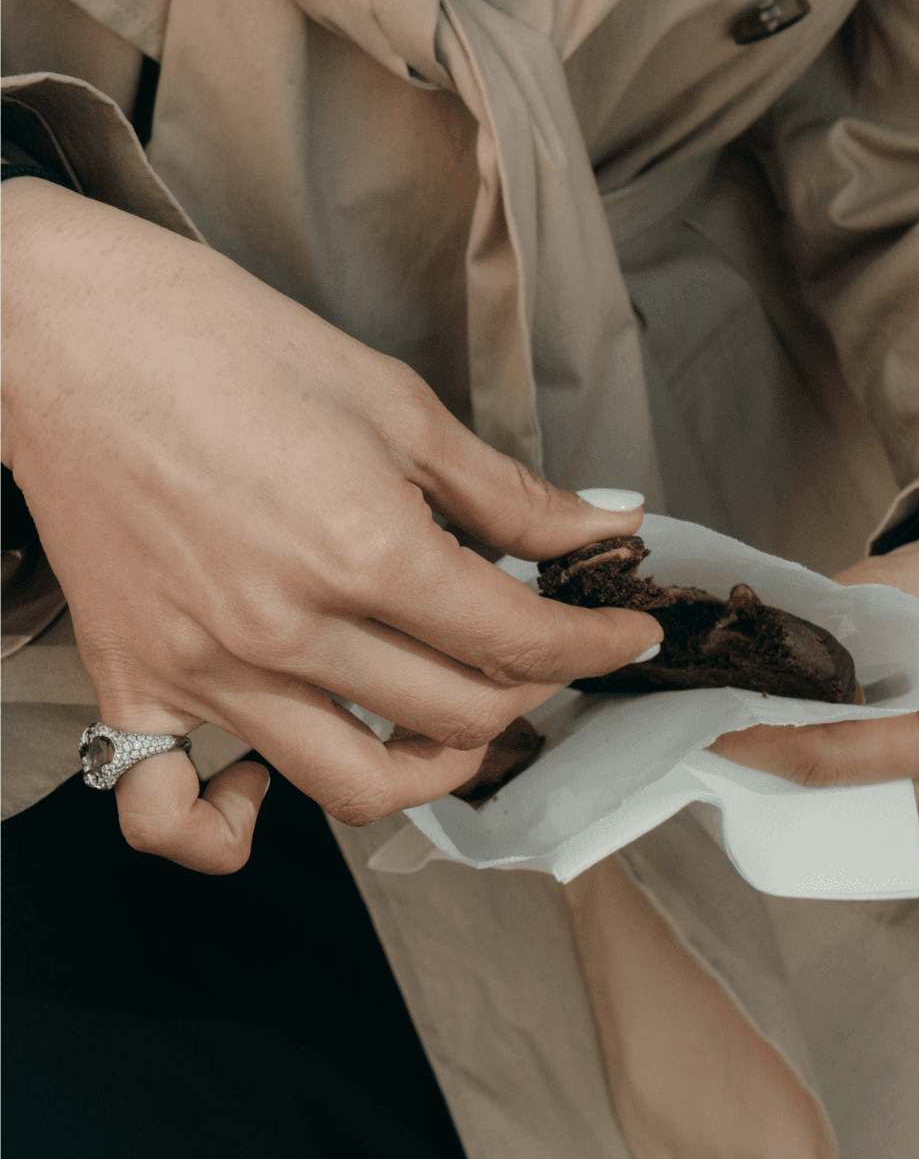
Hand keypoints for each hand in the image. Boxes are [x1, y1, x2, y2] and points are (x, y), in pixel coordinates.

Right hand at [2, 180, 660, 871]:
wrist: (58, 331)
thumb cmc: (217, 341)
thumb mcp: (389, 399)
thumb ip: (504, 489)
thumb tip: (601, 527)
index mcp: (364, 547)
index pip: (520, 641)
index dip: (594, 645)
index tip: (620, 637)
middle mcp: (288, 630)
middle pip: (458, 717)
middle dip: (528, 693)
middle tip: (536, 657)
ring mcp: (207, 672)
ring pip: (353, 788)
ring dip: (427, 771)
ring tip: (447, 727)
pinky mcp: (136, 684)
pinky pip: (172, 813)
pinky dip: (230, 827)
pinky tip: (269, 785)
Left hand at [712, 520, 918, 840]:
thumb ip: (842, 618)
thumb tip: (766, 642)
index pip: (836, 759)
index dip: (761, 744)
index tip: (710, 727)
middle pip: (855, 793)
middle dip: (793, 756)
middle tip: (739, 722)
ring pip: (883, 804)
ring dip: (837, 766)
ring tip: (794, 719)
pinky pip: (916, 800)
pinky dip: (879, 771)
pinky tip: (861, 731)